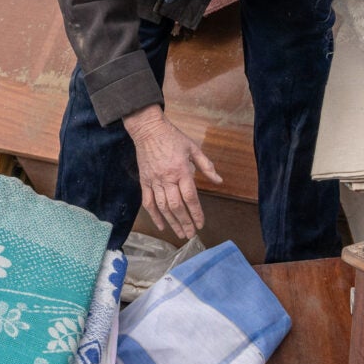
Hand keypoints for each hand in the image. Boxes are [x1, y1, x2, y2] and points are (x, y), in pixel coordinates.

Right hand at [124, 105, 218, 240]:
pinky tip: (161, 225)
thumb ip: (206, 166)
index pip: (190, 197)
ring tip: (179, 233)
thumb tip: (219, 181)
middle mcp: (167, 178)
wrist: (148, 129)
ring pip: (163, 207)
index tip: (201, 224)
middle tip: (190, 234)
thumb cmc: (172, 137)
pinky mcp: (144, 181)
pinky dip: (154, 215)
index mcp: (181, 170)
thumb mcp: (193, 148)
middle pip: (176, 206)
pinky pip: (148, 202)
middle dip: (184, 222)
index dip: (196, 213)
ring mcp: (154, 181)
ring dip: (172, 222)